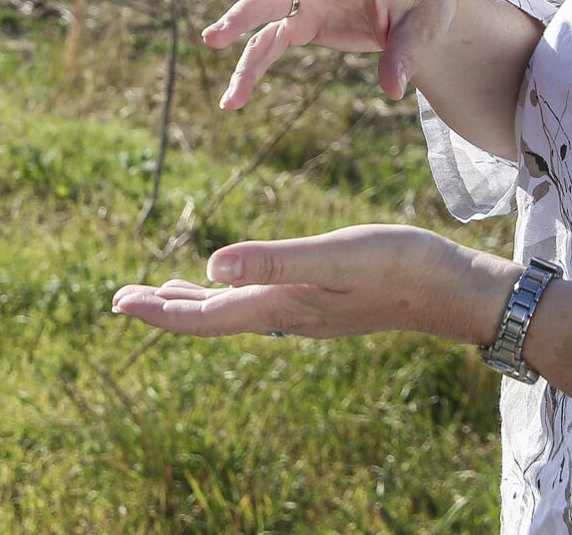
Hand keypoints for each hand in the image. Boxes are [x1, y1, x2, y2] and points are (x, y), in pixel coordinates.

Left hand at [110, 225, 515, 344]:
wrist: (455, 289)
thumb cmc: (399, 265)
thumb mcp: (334, 254)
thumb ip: (273, 262)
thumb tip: (209, 269)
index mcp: (282, 306)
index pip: (204, 316)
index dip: (159, 310)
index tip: (117, 303)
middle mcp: (287, 315)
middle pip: (211, 318)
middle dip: (164, 309)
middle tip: (118, 300)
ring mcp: (306, 311)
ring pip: (233, 311)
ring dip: (193, 304)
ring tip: (161, 295)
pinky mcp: (324, 301)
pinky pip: (259, 301)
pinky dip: (230, 293)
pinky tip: (233, 282)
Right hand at [205, 0, 459, 110]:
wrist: (413, 15)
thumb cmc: (423, 13)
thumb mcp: (425, 31)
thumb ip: (405, 55)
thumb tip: (393, 90)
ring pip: (264, 6)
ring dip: (237, 22)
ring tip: (212, 40)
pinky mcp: (301, 25)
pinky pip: (267, 46)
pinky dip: (249, 70)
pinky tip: (233, 100)